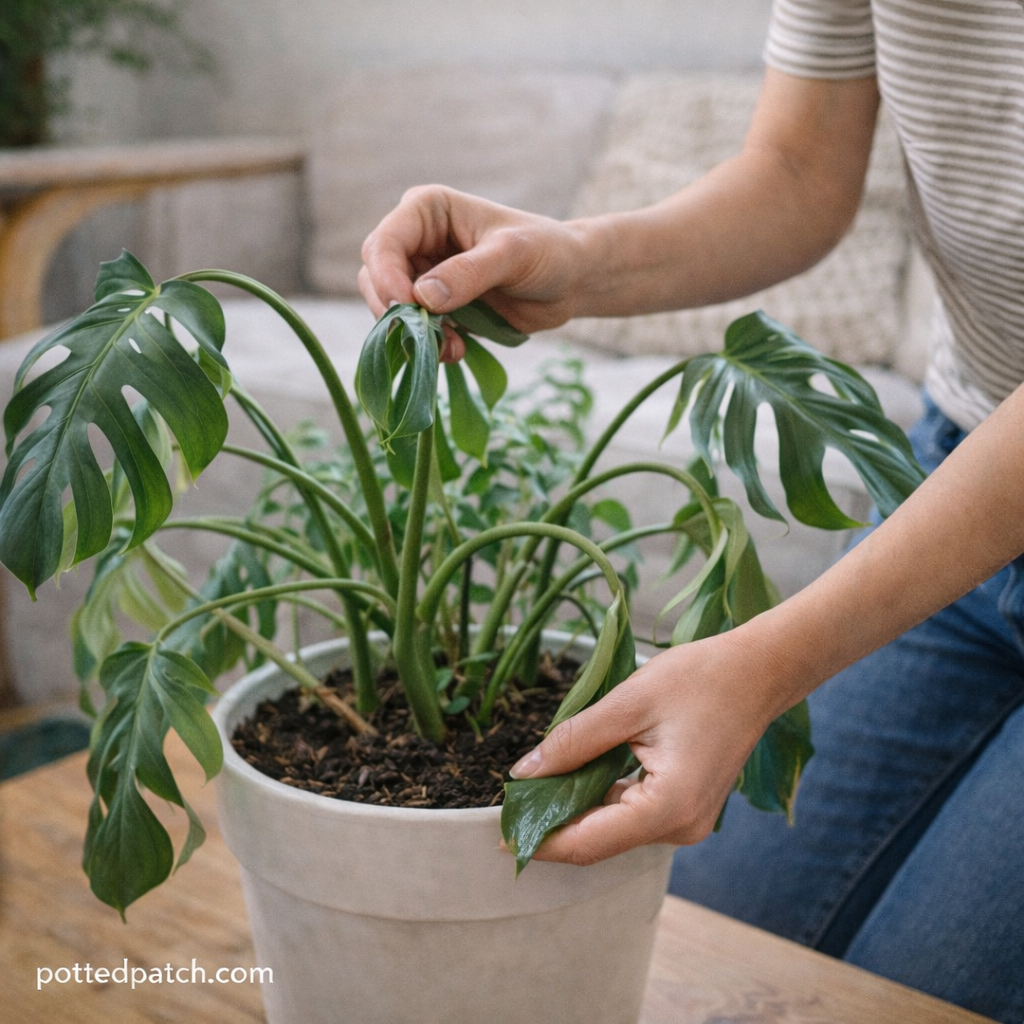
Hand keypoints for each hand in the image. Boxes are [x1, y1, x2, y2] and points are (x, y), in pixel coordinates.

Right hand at [359, 185, 587, 360]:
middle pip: (376, 279)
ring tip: (452, 347)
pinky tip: (458, 350)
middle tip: (429, 336)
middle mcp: (417, 241)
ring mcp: (424, 276)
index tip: (404, 308)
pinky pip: (415, 331)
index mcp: (427, 211)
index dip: (385, 277)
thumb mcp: (511, 255)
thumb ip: (469, 274)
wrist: (570, 281)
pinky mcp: (437, 308)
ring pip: (391, 310)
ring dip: (415, 335)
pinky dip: (429, 346)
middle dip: (397, 312)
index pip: (383, 244)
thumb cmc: (546, 251)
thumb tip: (422, 297)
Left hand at [508, 631, 781, 864]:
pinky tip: (574, 775)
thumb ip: (572, 741)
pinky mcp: (685, 809)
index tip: (499, 832)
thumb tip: (524, 774)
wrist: (756, 672)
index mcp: (668, 807)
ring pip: (613, 828)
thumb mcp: (626, 703)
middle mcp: (680, 828)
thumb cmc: (698, 679)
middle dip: (553, 823)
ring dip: (574, 809)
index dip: (541, 841)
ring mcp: (686, 823)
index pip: (588, 843)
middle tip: (510, 799)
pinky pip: (631, 814)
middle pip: (599, 840)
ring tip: (534, 784)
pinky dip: (600, 798)